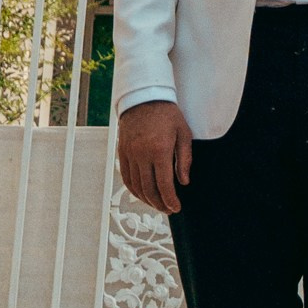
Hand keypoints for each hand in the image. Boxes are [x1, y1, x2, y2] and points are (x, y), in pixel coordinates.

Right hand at [117, 99, 192, 213]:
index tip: (176, 207)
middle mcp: (142, 154)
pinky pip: (126, 178)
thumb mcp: (183, 133)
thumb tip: (184, 182)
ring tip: (157, 204)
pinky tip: (143, 194)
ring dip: (147, 200)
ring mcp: (130, 154)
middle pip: (149, 189)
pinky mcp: (122, 153)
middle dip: (159, 203)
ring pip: (136, 186)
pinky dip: (134, 190)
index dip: (170, 200)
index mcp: (159, 150)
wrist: (144, 98)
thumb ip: (184, 159)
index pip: (164, 184)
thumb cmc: (167, 114)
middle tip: (168, 209)